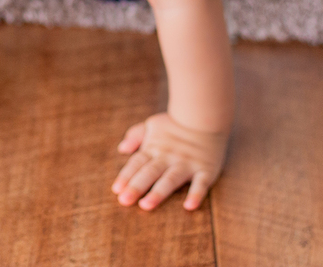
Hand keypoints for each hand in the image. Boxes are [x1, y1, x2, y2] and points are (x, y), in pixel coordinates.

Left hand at [112, 112, 228, 210]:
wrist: (206, 116)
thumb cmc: (175, 124)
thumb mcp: (152, 124)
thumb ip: (136, 135)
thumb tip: (122, 148)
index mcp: (155, 148)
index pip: (137, 163)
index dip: (126, 176)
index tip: (116, 190)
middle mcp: (169, 157)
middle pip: (150, 172)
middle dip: (137, 186)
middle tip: (124, 201)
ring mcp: (187, 164)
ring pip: (171, 179)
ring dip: (158, 192)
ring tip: (146, 205)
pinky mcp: (205, 170)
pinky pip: (201, 184)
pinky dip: (196, 194)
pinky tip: (189, 206)